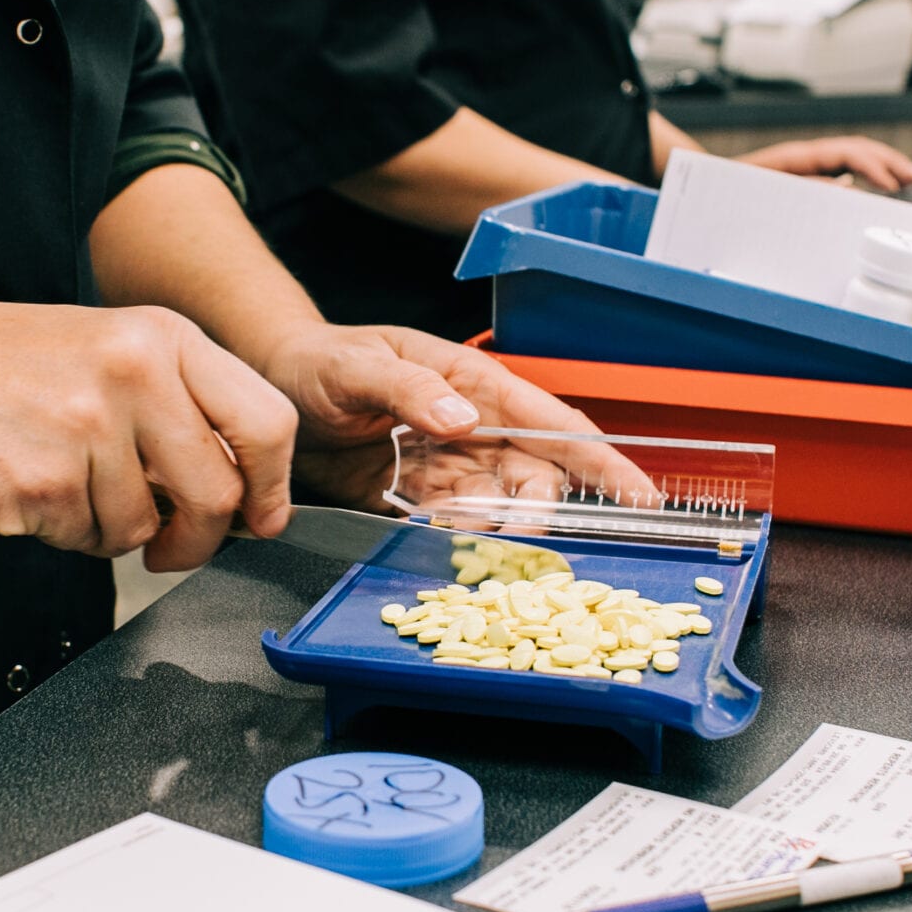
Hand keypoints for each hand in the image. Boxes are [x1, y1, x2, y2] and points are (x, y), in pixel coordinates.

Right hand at [0, 301, 297, 572]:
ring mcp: (85, 428)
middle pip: (218, 492)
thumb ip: (182, 403)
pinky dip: (68, 532)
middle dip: (200, 536)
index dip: (272, 484)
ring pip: (146, 526)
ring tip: (66, 482)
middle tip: (173, 545)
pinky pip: (89, 541)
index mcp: (161, 336)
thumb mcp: (110, 349)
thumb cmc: (2, 368)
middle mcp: (132, 374)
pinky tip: (32, 488)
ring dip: (114, 529)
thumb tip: (247, 488)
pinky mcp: (41, 482)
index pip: (266, 420)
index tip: (260, 514)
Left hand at [251, 324, 610, 512]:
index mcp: (472, 383)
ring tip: (476, 544)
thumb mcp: (358, 366)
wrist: (269, 387)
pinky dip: (455, 542)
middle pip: (533, 474)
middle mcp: (470, 426)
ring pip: (497, 506)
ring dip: (495, 530)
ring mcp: (446, 464)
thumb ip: (408, 389)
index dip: (602, 460)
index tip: (641, 497)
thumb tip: (462, 418)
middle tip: (522, 535)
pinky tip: (447, 550)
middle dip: (539, 507)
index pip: (553, 421)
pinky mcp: (415, 498)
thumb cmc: (319, 361)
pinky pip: (450, 527)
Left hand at [736, 134, 911, 192]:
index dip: (871, 166)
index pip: (845, 153)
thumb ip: (799, 190)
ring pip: (855, 157)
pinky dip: (869, 175)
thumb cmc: (727, 192)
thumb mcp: (760, 194)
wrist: (704, 187)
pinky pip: (845, 170)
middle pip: (857, 149)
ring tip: (910, 179)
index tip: (891, 184)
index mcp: (795, 157)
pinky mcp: (808, 176)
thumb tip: (843, 187)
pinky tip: (884, 185)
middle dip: (888, 161)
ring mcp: (808, 164)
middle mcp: (806, 156)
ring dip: (885, 166)